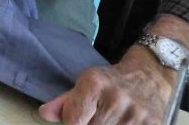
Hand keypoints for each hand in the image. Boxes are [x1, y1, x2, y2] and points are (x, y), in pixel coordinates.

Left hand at [38, 46, 173, 123]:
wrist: (148, 76)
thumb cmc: (111, 81)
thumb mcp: (85, 83)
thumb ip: (64, 102)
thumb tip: (44, 113)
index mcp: (94, 84)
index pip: (73, 120)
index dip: (72, 122)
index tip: (77, 119)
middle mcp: (116, 98)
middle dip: (90, 124)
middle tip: (96, 116)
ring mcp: (136, 114)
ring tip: (110, 119)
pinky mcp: (153, 124)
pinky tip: (121, 122)